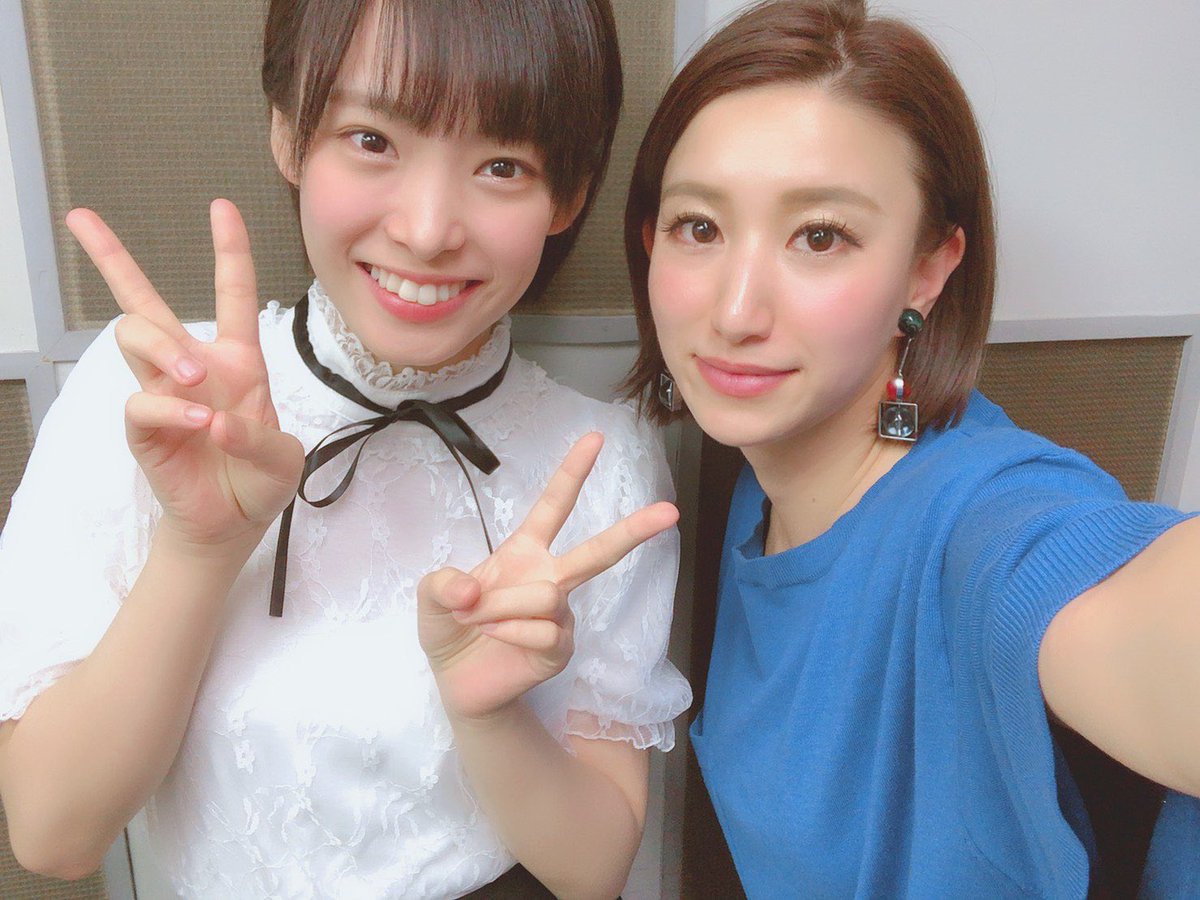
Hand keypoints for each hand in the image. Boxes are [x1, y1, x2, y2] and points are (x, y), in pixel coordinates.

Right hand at [66, 200, 303, 551]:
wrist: (235, 525)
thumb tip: (214, 419)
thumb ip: (261, 437)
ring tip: (195, 378)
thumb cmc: (260, 480)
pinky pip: (142, 402)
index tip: (220, 206)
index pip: (231, 294)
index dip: (229, 250)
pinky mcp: (145, 428)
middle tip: (85, 220)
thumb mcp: (285, 458)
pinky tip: (199, 425)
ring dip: (163, 347)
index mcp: (238, 362)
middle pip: (142, 301)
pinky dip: (171, 410)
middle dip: (111, 257)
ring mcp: (164, 394)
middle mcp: (194, 368)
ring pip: (135, 336)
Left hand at [418, 433, 678, 720]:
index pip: (553, 505)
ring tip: (478, 619)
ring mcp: (560, 615)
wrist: (460, 685)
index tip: (595, 437)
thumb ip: (442, 583)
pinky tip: (496, 639)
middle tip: (670, 511)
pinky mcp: (561, 648)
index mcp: (525, 552)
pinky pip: (544, 630)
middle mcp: (550, 578)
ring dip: (503, 606)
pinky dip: (510, 632)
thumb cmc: (452, 630)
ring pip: (546, 595)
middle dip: (634, 529)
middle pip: (597, 550)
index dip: (572, 471)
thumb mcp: (432, 599)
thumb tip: (473, 590)